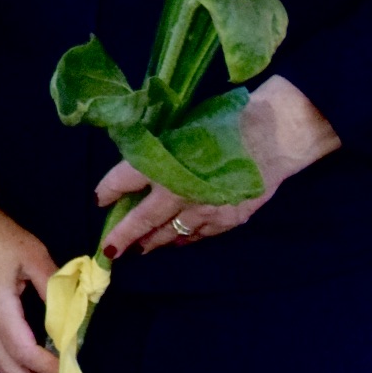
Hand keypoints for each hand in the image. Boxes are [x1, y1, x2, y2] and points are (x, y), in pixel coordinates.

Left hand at [96, 76, 341, 257]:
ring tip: (139, 248)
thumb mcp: (181, 129)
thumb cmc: (224, 122)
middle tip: (108, 250)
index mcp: (160, 165)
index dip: (107, 192)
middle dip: (122, 236)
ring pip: (171, 233)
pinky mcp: (228, 220)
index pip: (122, 182)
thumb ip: (159, 150)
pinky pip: (200, 235)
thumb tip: (139, 162)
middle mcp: (177, 194)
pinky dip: (186, 239)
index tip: (99, 200)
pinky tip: (178, 242)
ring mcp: (204, 211)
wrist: (273, 135)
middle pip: (142, 221)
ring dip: (153, 242)